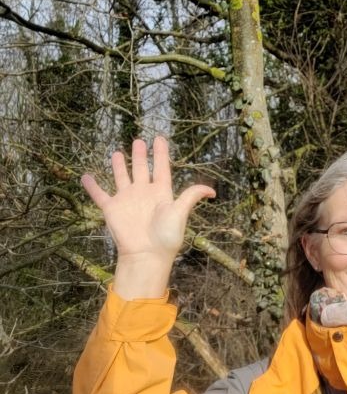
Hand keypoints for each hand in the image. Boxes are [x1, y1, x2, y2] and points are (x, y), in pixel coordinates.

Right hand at [81, 137, 215, 297]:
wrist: (146, 255)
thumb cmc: (166, 236)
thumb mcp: (180, 212)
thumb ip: (191, 196)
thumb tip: (213, 191)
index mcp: (161, 192)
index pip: (161, 168)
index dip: (160, 153)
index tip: (160, 138)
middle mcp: (144, 193)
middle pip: (142, 169)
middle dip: (140, 155)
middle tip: (138, 140)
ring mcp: (127, 199)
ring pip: (122, 177)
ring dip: (120, 166)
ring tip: (118, 152)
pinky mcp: (112, 209)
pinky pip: (99, 194)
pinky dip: (92, 186)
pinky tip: (86, 176)